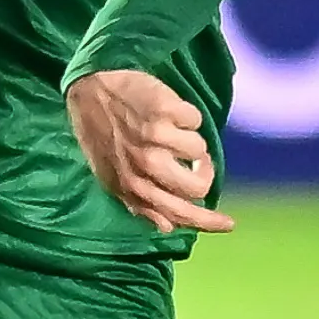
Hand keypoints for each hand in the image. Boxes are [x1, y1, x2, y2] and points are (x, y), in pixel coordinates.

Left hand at [67, 69, 235, 234]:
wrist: (88, 91)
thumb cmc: (103, 136)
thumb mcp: (114, 177)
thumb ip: (140, 204)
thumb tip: (168, 228)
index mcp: (132, 187)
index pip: (179, 214)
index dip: (209, 222)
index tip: (230, 224)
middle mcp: (144, 165)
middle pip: (198, 187)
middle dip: (204, 173)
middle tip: (196, 160)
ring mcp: (153, 137)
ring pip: (199, 151)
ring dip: (191, 139)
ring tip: (172, 129)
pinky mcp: (163, 109)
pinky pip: (195, 119)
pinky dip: (186, 114)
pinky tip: (169, 111)